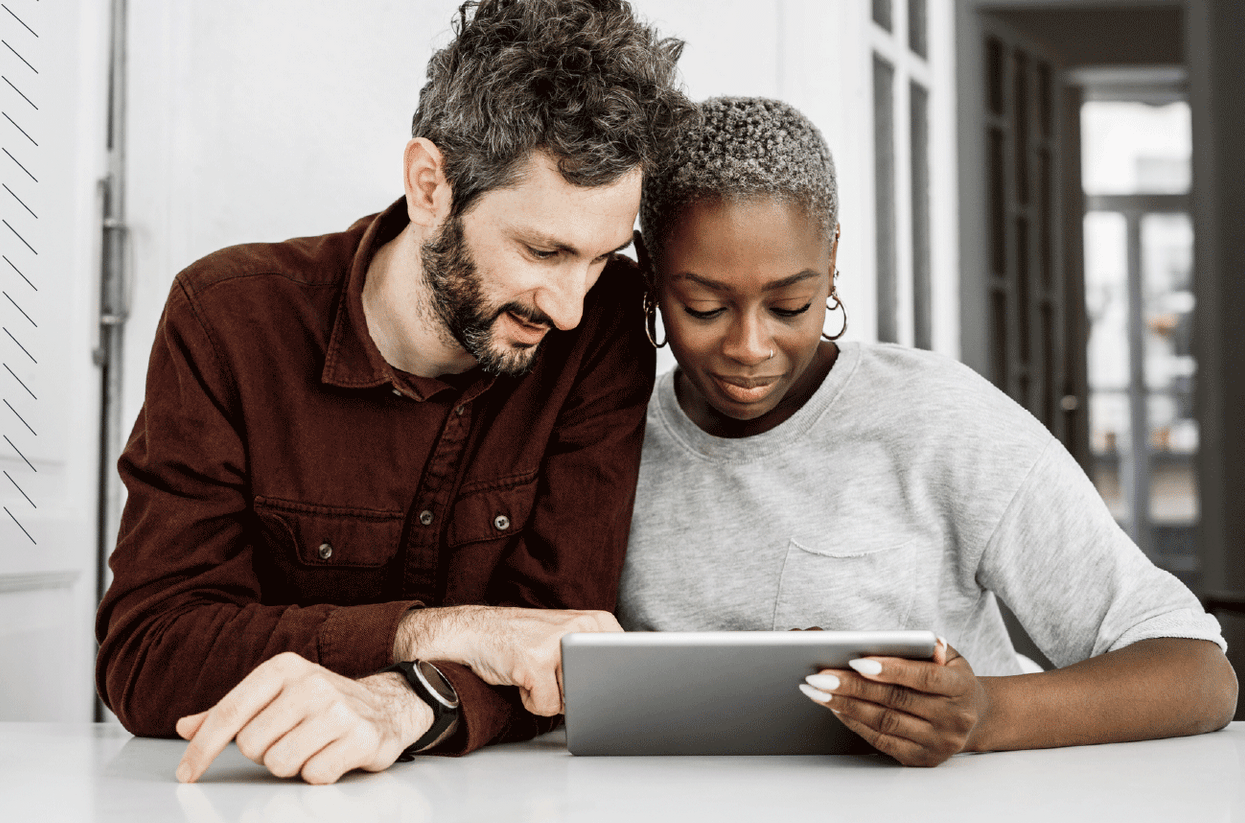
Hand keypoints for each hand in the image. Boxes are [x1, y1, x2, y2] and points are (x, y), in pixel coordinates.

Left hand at [174, 652, 430, 783]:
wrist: (389, 704)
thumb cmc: (322, 703)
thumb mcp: (276, 697)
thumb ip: (231, 712)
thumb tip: (185, 726)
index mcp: (284, 668)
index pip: (229, 713)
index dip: (202, 749)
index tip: (186, 773)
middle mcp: (311, 683)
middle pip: (251, 746)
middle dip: (264, 753)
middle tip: (288, 740)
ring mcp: (339, 709)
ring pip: (280, 764)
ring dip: (292, 765)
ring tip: (311, 747)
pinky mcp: (362, 737)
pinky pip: (314, 776)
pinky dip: (319, 774)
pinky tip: (333, 755)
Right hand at [396, 606, 621, 715]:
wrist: (477, 631)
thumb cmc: (525, 640)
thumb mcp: (568, 638)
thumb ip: (594, 658)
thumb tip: (622, 692)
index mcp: (597, 622)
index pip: (624, 666)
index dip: (606, 684)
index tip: (595, 682)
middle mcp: (581, 628)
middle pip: (595, 688)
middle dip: (573, 692)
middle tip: (553, 672)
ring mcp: (557, 645)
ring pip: (571, 700)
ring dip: (550, 697)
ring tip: (535, 672)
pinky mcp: (535, 663)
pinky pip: (546, 705)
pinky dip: (531, 701)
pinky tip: (521, 676)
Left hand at [798, 637, 986, 766]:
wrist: (973, 717)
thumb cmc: (951, 680)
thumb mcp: (951, 658)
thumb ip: (929, 647)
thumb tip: (911, 641)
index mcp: (962, 688)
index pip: (924, 678)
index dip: (890, 669)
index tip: (855, 660)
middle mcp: (954, 719)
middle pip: (896, 701)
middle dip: (853, 687)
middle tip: (820, 675)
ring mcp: (938, 743)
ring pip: (884, 722)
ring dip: (846, 705)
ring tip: (817, 690)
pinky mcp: (922, 759)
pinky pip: (882, 741)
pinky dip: (855, 723)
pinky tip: (835, 707)